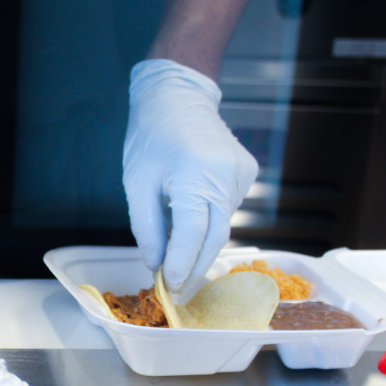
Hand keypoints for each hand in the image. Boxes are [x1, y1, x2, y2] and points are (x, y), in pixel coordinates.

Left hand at [123, 59, 258, 291]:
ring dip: (200, 247)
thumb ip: (147, 228)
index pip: (191, 236)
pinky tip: (193, 221)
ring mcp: (241, 176)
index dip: (181, 266)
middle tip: (179, 291)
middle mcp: (225, 177)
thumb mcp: (137, 183)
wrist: (178, 95)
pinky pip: (227, 210)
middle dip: (195, 269)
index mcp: (194, 175)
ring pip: (222, 227)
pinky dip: (209, 224)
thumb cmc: (152, 135)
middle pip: (214, 239)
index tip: (169, 288)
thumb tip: (156, 264)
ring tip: (178, 258)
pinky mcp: (247, 174)